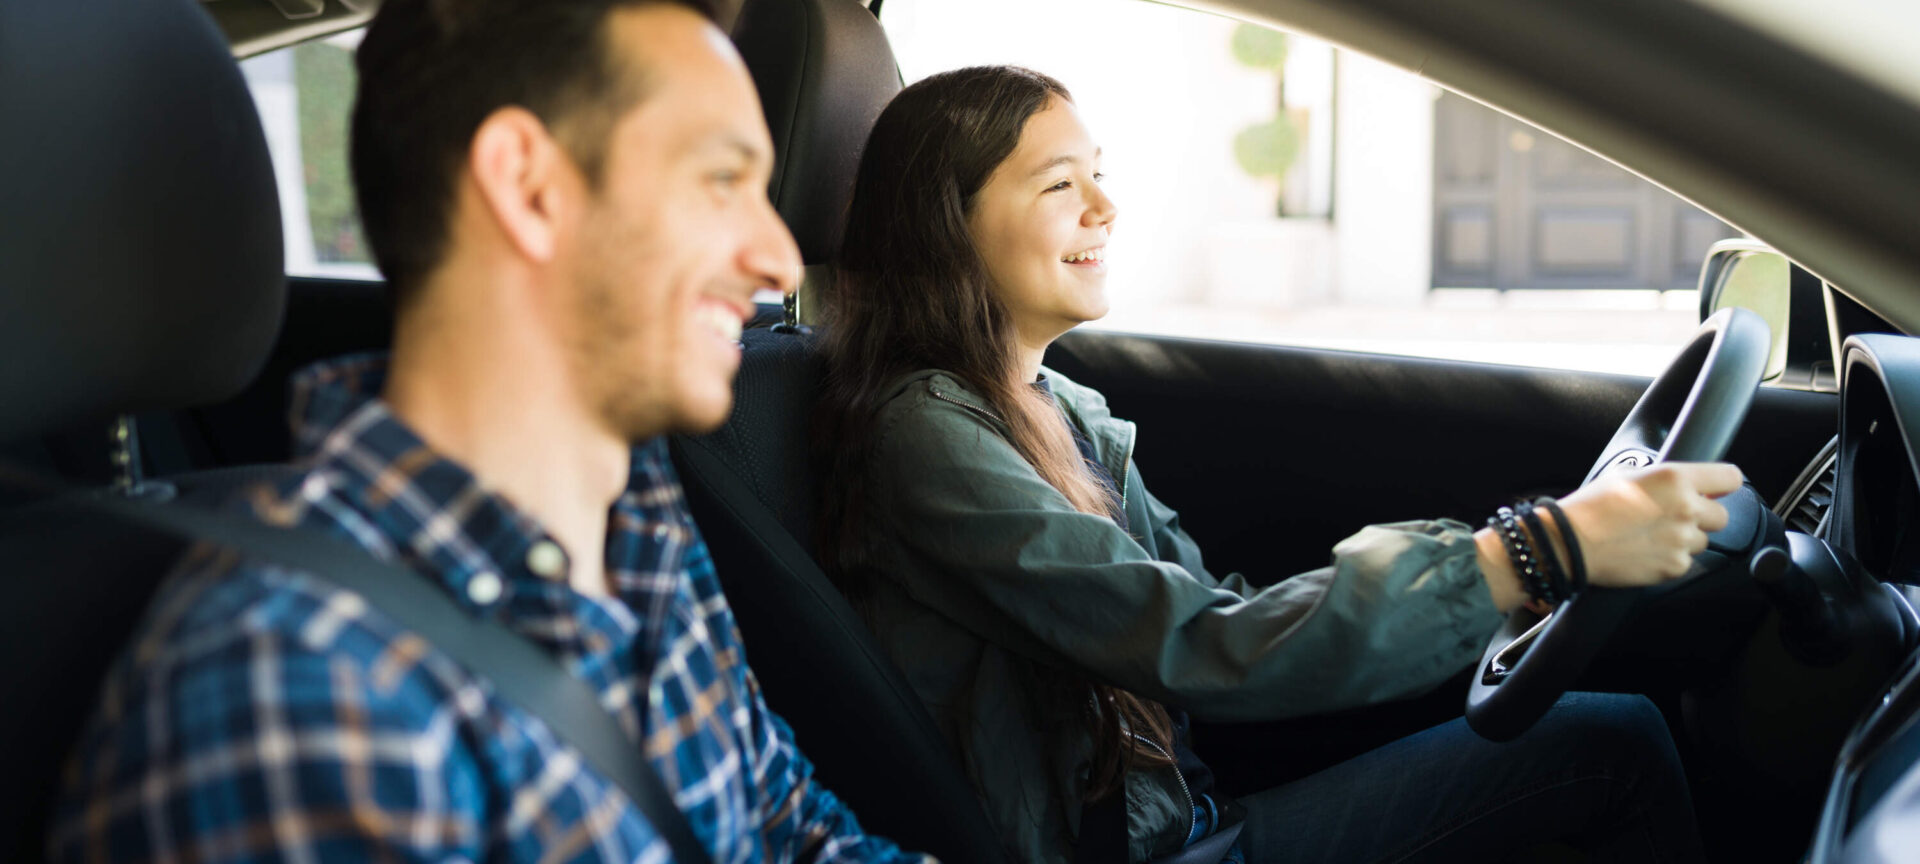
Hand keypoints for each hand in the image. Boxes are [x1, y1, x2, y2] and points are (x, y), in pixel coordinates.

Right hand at [1551, 462, 1743, 587]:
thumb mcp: (1625, 474)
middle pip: (1722, 516)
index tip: (1716, 490)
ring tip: (1651, 535)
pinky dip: (1669, 558)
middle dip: (1702, 516)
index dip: (1722, 484)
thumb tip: (1678, 484)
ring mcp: (1682, 541)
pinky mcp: (1674, 567)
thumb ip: (1660, 477)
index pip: (1730, 478)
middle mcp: (1686, 509)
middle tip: (1673, 516)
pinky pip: (1684, 561)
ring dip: (1684, 538)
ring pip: (1702, 540)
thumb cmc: (1590, 507)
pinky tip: (1644, 551)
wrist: (1570, 543)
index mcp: (1675, 479)